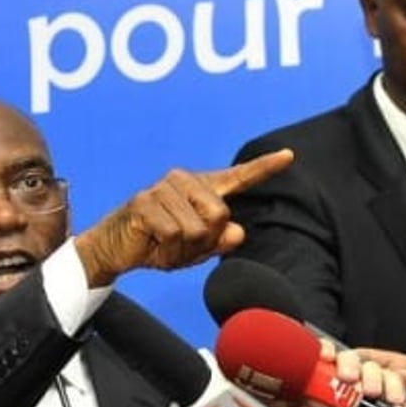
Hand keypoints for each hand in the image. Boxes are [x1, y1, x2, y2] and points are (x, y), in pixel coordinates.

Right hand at [75, 149, 292, 285]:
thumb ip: (220, 241)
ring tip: (164, 244)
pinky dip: (166, 250)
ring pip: (196, 229)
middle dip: (203, 241)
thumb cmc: (159, 244)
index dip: (265, 168)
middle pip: (220, 215)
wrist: (116, 250)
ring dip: (181, 250)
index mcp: (202, 189)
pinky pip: (174, 234)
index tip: (289, 156)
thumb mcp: (195, 249)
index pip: (238, 178)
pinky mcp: (145, 202)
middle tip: (180, 244)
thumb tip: (236, 232)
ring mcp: (163, 188)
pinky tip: (153, 245)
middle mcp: (184, 181)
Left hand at [317, 343, 405, 406]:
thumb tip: (311, 394)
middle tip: (365, 389)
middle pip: (366, 364)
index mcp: (340, 381)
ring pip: (392, 376)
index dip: (332, 352)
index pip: (334, 358)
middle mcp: (362, 379)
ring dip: (394, 387)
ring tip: (395, 403)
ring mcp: (384, 388)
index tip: (329, 356)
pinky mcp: (403, 401)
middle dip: (367, 374)